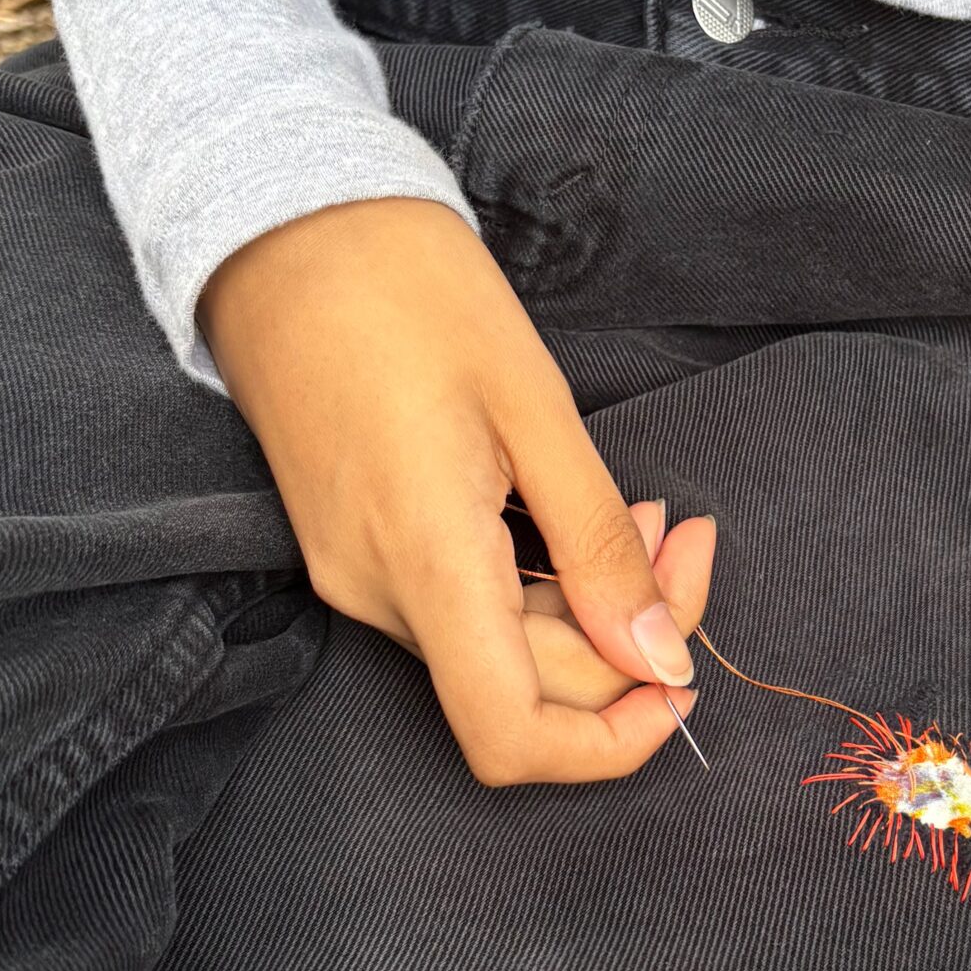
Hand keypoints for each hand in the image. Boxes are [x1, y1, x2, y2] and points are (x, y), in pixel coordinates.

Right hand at [199, 197, 714, 785]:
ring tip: (644, 514)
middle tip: (688, 536)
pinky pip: (460, 609)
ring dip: (588, 609)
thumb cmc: (409, 290)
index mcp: (422, 561)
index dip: (612, 743)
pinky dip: (536, 586)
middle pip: (527, 691)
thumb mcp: (535, 407)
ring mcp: (356, 577)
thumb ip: (598, 544)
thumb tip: (657, 655)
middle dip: (632, 642)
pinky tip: (571, 515)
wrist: (282, 227)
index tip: (683, 677)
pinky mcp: (352, 551)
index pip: (512, 738)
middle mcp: (376, 594)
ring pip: (498, 651)